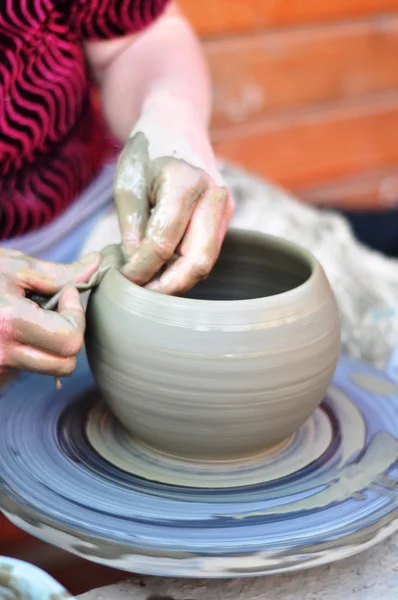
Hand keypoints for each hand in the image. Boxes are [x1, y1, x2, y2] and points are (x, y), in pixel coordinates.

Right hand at [0, 249, 100, 375]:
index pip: (70, 340)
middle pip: (64, 365)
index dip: (76, 314)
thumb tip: (96, 265)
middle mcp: (0, 355)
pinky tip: (12, 330)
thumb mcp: (13, 266)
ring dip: (48, 345)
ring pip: (45, 369)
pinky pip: (22, 371)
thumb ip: (59, 273)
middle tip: (56, 310)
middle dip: (69, 336)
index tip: (66, 293)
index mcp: (9, 324)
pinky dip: (27, 352)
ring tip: (28, 317)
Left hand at [113, 101, 234, 294]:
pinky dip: (185, 265)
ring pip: (206, 261)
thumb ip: (131, 227)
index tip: (123, 279)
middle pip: (197, 261)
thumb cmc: (148, 151)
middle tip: (142, 296)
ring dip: (178, 279)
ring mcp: (225, 208)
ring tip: (149, 283)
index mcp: (186, 182)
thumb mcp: (126, 182)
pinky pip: (207, 251)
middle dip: (168, 286)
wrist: (178, 124)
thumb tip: (138, 268)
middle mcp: (214, 196)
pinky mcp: (226, 216)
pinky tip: (163, 266)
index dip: (141, 268)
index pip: (163, 243)